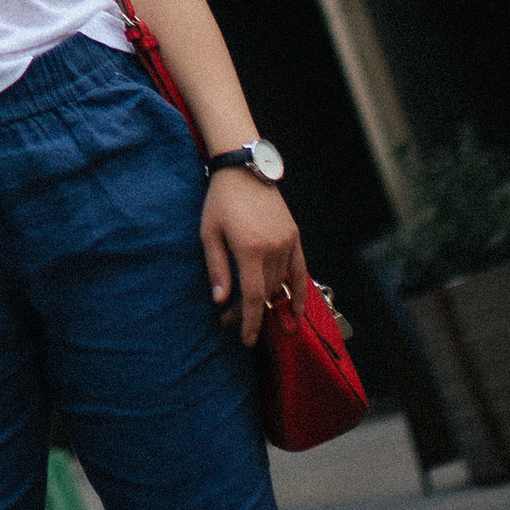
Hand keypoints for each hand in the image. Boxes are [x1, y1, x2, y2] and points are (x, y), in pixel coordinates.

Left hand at [202, 168, 307, 347]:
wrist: (244, 170)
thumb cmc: (221, 201)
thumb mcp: (209, 234)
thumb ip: (217, 268)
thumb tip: (221, 301)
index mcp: (250, 249)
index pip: (253, 296)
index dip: (249, 321)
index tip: (245, 339)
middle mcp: (274, 248)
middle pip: (265, 292)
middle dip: (249, 312)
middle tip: (229, 319)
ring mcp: (287, 242)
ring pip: (280, 284)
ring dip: (265, 301)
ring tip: (247, 312)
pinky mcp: (294, 236)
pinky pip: (300, 271)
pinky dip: (299, 292)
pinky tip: (296, 311)